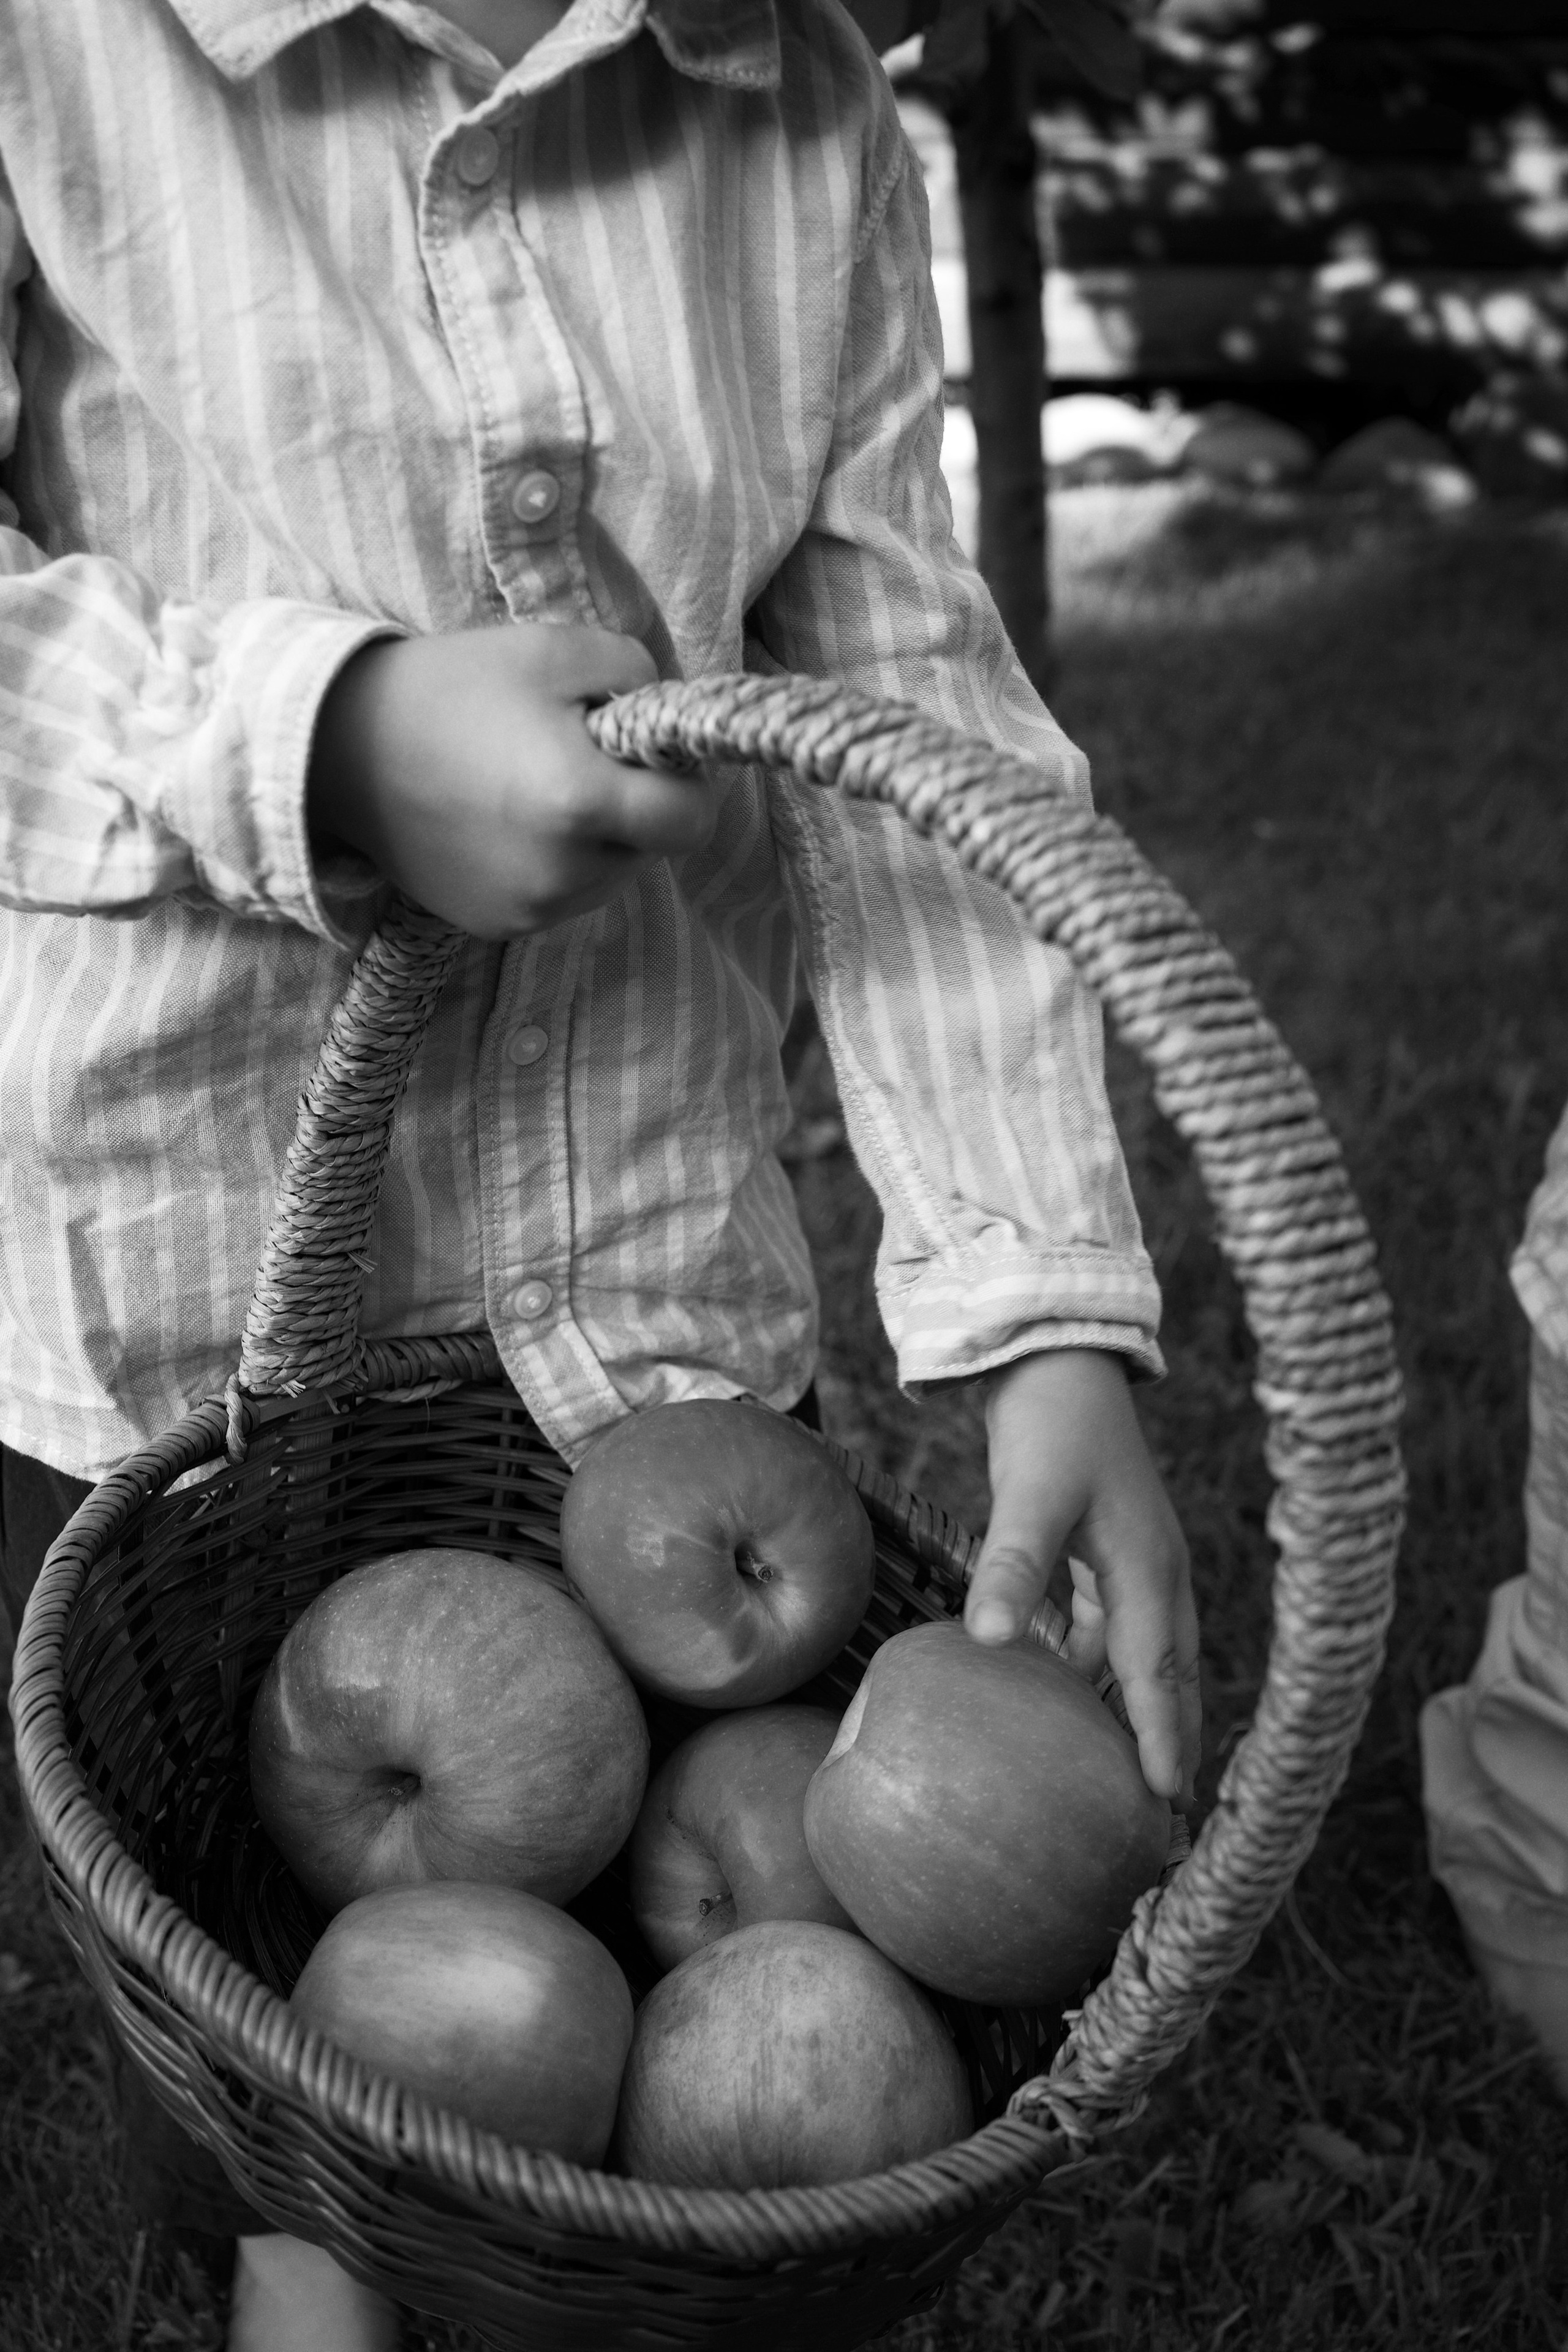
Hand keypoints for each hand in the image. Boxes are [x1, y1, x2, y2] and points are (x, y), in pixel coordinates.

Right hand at [308, 623, 720, 937]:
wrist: (341, 750)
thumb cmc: (453, 687)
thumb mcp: (557, 649)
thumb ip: (639, 676)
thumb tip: (671, 720)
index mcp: (581, 800)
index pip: (692, 820)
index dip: (686, 783)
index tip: (652, 753)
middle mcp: (562, 871)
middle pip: (651, 850)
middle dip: (636, 807)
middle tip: (580, 758)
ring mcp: (531, 908)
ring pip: (610, 877)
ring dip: (596, 839)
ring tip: (534, 789)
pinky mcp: (500, 926)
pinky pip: (563, 896)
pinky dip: (555, 863)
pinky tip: (505, 821)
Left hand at [963, 1350, 1199, 1805]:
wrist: (1058, 1356)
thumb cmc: (1050, 1422)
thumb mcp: (1029, 1494)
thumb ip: (1013, 1565)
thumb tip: (987, 1638)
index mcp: (1148, 1571)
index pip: (1158, 1675)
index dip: (1161, 1739)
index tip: (1167, 1803)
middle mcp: (1155, 1574)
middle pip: (1168, 1675)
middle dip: (1171, 1741)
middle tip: (1167, 1816)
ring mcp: (1136, 1562)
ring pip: (1144, 1655)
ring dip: (1140, 1708)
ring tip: (1129, 1771)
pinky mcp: (1108, 1551)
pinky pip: (1114, 1628)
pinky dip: (1104, 1666)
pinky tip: (1071, 1689)